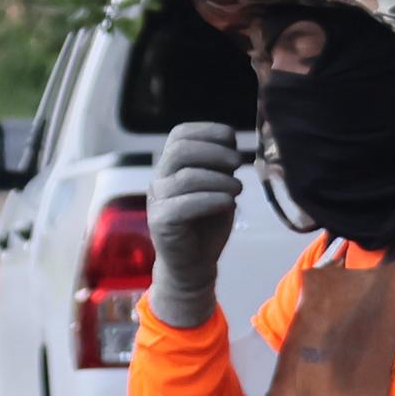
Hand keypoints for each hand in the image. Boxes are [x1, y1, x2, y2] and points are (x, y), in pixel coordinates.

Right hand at [144, 119, 244, 329]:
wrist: (193, 264)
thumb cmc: (207, 223)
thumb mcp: (219, 187)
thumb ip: (222, 167)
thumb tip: (236, 149)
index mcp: (171, 165)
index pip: (180, 134)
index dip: (208, 131)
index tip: (233, 141)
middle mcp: (159, 178)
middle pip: (180, 150)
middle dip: (214, 152)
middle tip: (237, 163)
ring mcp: (156, 200)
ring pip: (184, 177)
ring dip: (218, 179)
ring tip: (237, 189)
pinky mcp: (160, 222)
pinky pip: (183, 205)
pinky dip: (211, 200)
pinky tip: (228, 203)